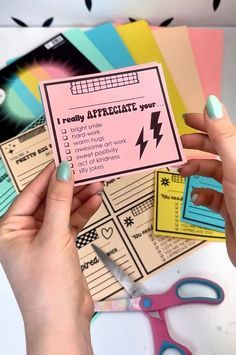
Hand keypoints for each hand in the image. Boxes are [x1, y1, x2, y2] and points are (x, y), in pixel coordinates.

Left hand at [0, 161, 102, 353]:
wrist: (63, 322)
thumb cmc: (47, 287)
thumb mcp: (53, 237)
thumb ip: (60, 202)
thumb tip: (63, 172)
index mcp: (10, 230)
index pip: (30, 194)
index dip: (48, 176)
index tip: (64, 159)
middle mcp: (24, 234)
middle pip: (48, 201)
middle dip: (67, 187)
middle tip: (85, 170)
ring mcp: (43, 241)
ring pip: (61, 211)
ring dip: (78, 199)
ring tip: (96, 183)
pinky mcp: (59, 248)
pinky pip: (70, 223)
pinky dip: (82, 213)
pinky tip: (94, 201)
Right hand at [180, 96, 235, 265]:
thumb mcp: (235, 164)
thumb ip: (223, 135)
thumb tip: (211, 104)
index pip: (224, 131)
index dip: (205, 122)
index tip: (185, 119)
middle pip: (217, 150)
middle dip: (196, 146)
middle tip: (177, 145)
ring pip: (212, 172)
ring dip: (195, 170)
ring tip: (181, 171)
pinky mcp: (230, 208)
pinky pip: (212, 196)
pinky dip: (202, 194)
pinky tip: (196, 196)